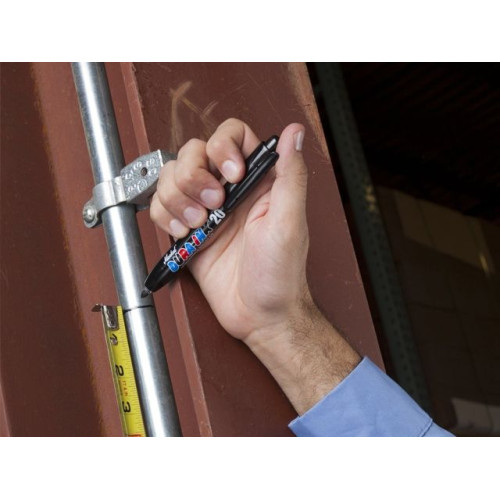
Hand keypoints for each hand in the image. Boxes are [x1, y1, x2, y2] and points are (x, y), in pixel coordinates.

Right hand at [151, 118, 359, 413]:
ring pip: (172, 176)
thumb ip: (291, 175)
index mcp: (258, 182)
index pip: (232, 135)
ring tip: (199, 224)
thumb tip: (295, 134)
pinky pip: (162, 206)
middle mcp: (230, 190)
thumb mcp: (290, 222)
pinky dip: (166, 216)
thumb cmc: (280, 274)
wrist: (258, 315)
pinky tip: (185, 233)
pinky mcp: (188, 230)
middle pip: (193, 151)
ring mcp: (206, 210)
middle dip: (194, 176)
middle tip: (213, 205)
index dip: (223, 146)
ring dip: (178, 197)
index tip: (231, 175)